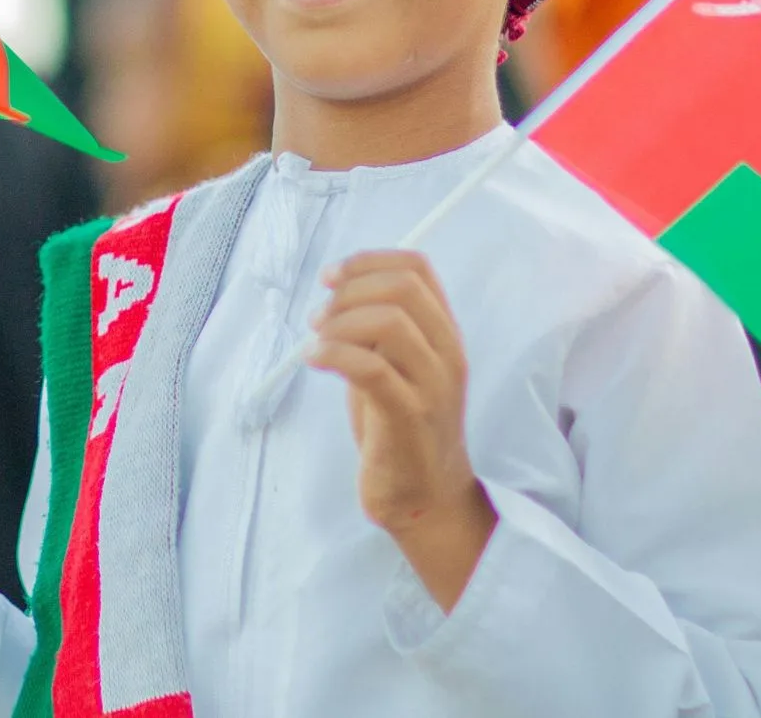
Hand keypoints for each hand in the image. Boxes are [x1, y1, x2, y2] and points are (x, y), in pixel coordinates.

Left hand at [310, 251, 496, 610]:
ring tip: (315, 340)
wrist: (426, 499)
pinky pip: (371, 368)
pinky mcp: (409, 416)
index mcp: (445, 335)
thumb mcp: (394, 369)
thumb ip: (377, 333)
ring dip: (339, 321)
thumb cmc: (401, 431)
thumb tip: (337, 297)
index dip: (369, 261)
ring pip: (389, 321)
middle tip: (318, 315)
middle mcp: (447, 353)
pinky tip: (314, 359)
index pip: (418, 268)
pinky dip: (334, 353)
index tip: (332, 277)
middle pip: (403, 287)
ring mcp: (433, 385)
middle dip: (350, 289)